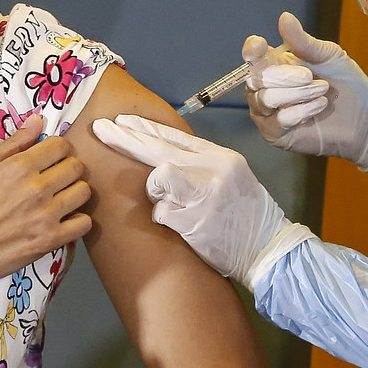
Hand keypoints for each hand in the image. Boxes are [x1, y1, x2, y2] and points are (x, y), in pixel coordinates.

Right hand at [0, 115, 90, 295]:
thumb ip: (13, 144)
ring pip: (84, 192)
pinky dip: (78, 220)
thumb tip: (38, 120)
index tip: (50, 159)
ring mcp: (46, 215)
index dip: (57, 150)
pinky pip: (84, 223)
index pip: (61, 145)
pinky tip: (64, 220)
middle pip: (76, 167)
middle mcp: (36, 188)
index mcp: (19, 167)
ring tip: (60, 199)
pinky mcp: (51, 240)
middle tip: (55, 179)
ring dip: (75, 193)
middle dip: (68, 169)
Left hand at [89, 115, 311, 285]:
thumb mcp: (232, 176)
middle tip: (100, 128)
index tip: (121, 120)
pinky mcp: (194, 220)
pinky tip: (185, 226)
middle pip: (158, 150)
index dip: (145, 127)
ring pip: (157, 180)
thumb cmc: (246, 213)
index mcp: (221, 157)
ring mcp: (203, 194)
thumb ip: (202, 163)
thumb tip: (163, 153)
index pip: (175, 136)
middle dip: (125, 139)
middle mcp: (213, 170)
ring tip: (177, 206)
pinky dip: (167, 219)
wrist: (267, 247)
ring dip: (156, 194)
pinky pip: (162, 212)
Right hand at [242, 13, 367, 174]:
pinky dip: (299, 112)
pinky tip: (318, 108)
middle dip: (285, 77)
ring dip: (296, 94)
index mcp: (275, 65)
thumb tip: (285, 17)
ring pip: (264, 99)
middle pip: (256, 78)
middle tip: (311, 77)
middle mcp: (266, 88)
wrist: (365, 116)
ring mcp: (268, 112)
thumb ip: (303, 41)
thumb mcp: (327, 56)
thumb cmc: (346, 84)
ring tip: (321, 92)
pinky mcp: (275, 134)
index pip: (252, 55)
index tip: (261, 47)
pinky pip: (276, 121)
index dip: (252, 50)